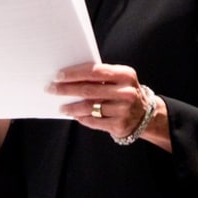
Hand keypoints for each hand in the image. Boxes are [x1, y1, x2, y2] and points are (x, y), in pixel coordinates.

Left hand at [47, 62, 169, 149]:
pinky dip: (82, 118)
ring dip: (71, 107)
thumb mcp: (119, 79)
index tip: (58, 75)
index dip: (74, 74)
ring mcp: (124, 110)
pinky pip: (94, 121)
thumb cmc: (124, 92)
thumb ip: (100, 76)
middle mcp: (126, 92)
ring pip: (89, 108)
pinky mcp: (120, 125)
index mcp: (125, 75)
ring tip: (61, 107)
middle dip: (67, 90)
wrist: (145, 114)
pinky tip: (75, 116)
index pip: (95, 71)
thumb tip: (69, 78)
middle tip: (52, 89)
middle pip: (89, 90)